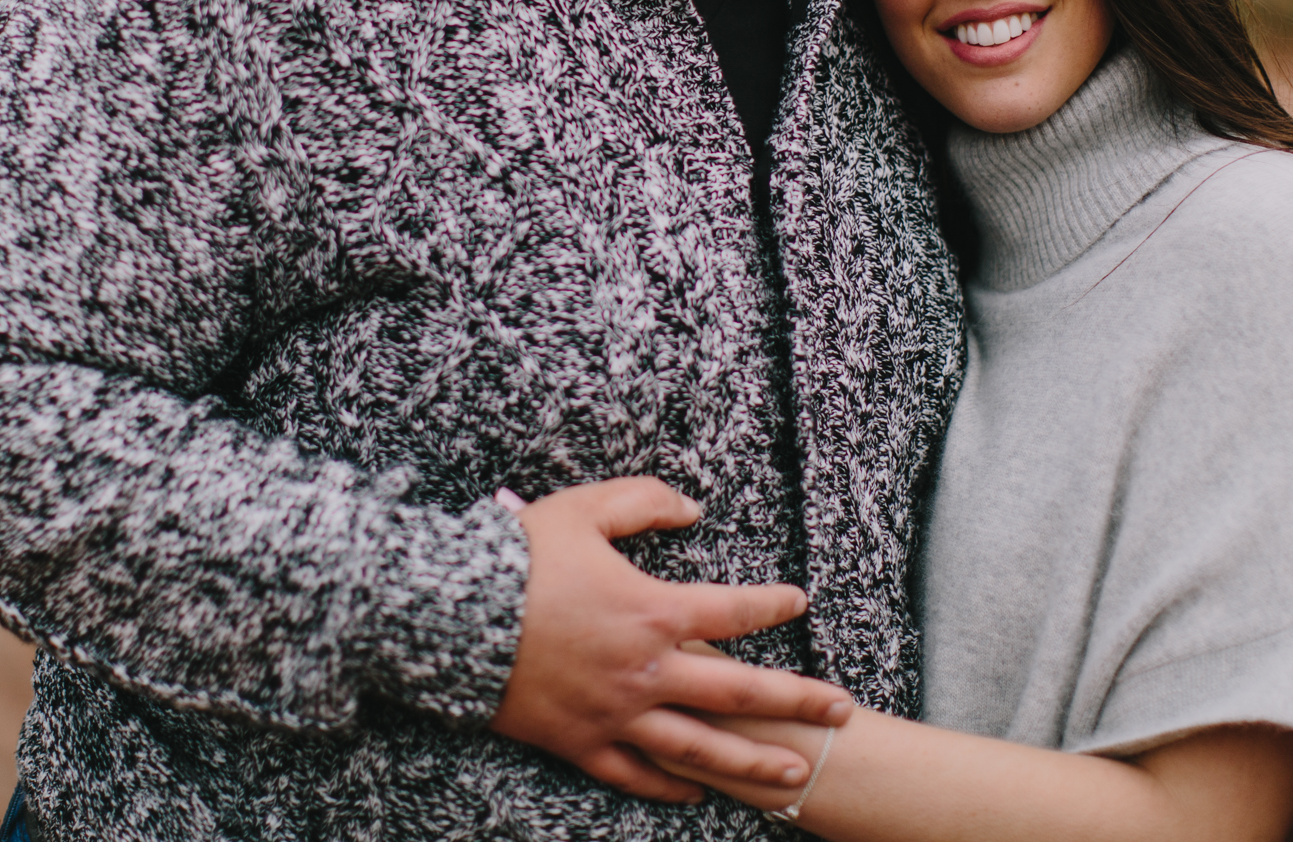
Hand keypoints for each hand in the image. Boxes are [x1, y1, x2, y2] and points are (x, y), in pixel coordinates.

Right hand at [489, 476, 852, 803]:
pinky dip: (670, 786)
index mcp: (653, 610)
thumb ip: (645, 500)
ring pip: (699, 748)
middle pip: (739, 692)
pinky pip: (634, 774)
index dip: (772, 605)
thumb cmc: (518, 558)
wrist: (449, 616)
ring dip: (752, 762)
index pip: (734, 611)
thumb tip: (692, 507)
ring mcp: (615, 713)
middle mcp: (646, 670)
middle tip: (843, 711)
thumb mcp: (584, 509)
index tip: (798, 602)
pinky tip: (698, 793)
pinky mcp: (579, 742)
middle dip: (797, 701)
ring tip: (794, 774)